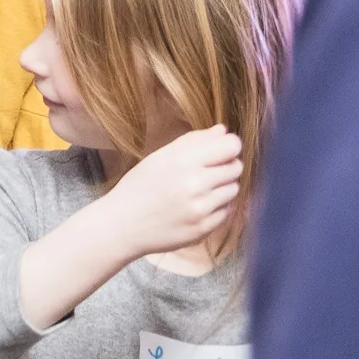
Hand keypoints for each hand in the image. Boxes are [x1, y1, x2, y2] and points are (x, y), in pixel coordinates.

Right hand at [100, 125, 243, 257]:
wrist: (123, 224)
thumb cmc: (139, 186)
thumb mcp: (159, 157)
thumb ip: (193, 141)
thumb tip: (223, 131)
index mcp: (181, 161)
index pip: (230, 146)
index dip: (230, 145)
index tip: (223, 148)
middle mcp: (195, 184)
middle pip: (236, 167)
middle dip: (226, 165)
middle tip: (207, 170)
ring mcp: (201, 209)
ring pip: (233, 189)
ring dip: (222, 187)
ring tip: (200, 189)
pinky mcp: (205, 228)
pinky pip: (227, 211)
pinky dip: (216, 207)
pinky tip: (196, 206)